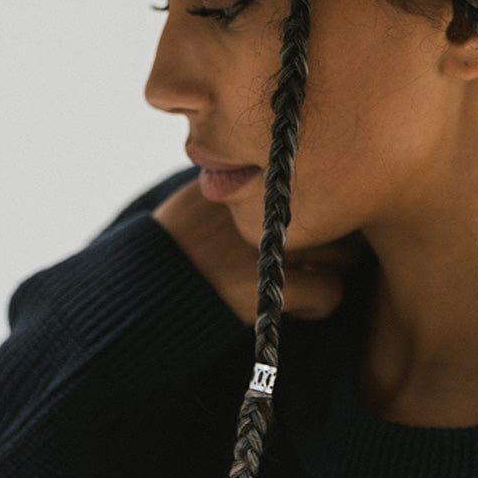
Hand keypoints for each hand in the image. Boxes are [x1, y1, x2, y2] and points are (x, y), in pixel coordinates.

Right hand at [151, 176, 370, 327]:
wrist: (134, 300)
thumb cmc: (167, 253)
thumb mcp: (200, 200)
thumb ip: (240, 185)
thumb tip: (287, 175)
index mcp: (242, 175)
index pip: (311, 169)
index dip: (321, 195)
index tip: (314, 216)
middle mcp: (257, 201)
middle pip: (336, 206)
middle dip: (335, 232)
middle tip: (318, 254)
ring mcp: (262, 243)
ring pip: (343, 250)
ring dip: (332, 268)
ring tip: (305, 279)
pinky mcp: (266, 286)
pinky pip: (331, 291)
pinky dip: (320, 304)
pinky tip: (298, 308)